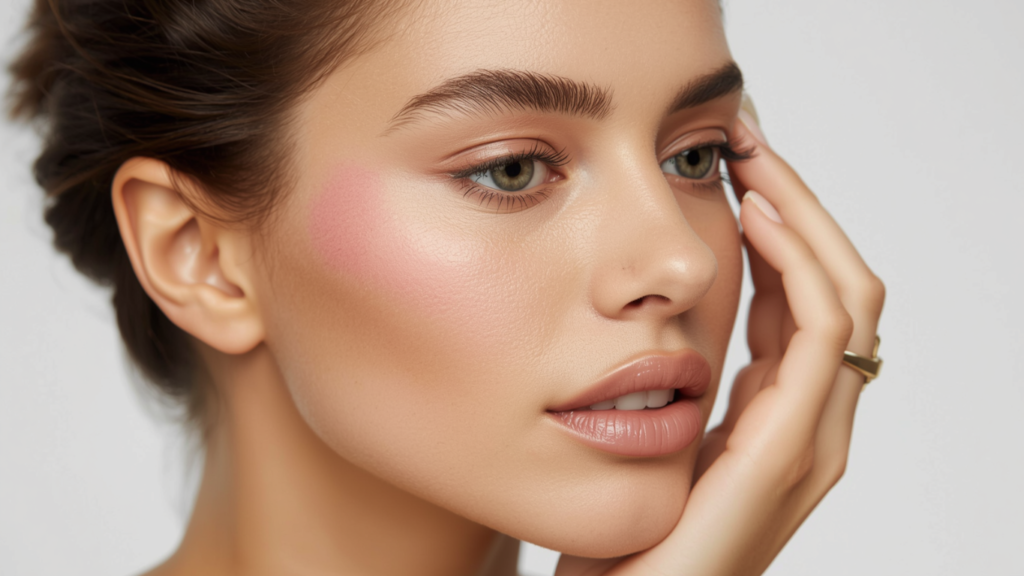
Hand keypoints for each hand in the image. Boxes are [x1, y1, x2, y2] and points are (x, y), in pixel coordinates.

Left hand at [555, 98, 885, 575]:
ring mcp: (812, 436)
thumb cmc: (631, 529)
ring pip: (845, 296)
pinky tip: (754, 217)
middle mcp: (813, 421)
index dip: (782, 224)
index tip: (734, 165)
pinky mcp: (789, 448)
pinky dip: (798, 263)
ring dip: (805, 217)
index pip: (807, 298)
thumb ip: (688, 380)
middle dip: (801, 206)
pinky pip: (818, 332)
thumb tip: (666, 311)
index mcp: (782, 413)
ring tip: (754, 161)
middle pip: (841, 284)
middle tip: (750, 143)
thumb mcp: (664, 434)